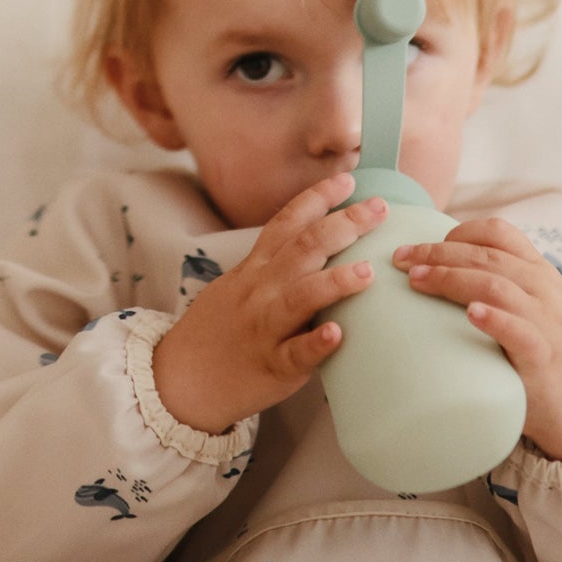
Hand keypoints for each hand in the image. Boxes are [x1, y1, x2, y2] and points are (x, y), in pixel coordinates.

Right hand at [153, 173, 385, 434]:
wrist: (181, 381)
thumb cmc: (218, 333)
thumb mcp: (237, 287)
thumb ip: (272, 268)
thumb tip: (316, 245)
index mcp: (255, 270)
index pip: (287, 223)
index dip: (318, 198)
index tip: (348, 180)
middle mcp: (261, 291)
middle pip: (303, 249)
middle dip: (344, 224)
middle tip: (380, 209)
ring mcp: (265, 328)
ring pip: (301, 297)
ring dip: (335, 281)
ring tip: (368, 271)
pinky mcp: (273, 366)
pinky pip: (296, 354)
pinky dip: (316, 343)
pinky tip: (337, 334)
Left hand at [392, 218, 561, 460]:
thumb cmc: (534, 347)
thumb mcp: (521, 305)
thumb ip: (491, 282)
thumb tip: (428, 268)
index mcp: (536, 270)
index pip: (498, 233)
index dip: (457, 233)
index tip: (420, 247)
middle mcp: (543, 288)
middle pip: (487, 257)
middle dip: (439, 254)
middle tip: (401, 260)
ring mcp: (545, 320)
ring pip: (497, 286)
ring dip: (453, 279)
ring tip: (418, 280)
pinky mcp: (543, 355)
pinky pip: (520, 331)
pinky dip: (495, 319)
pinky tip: (471, 313)